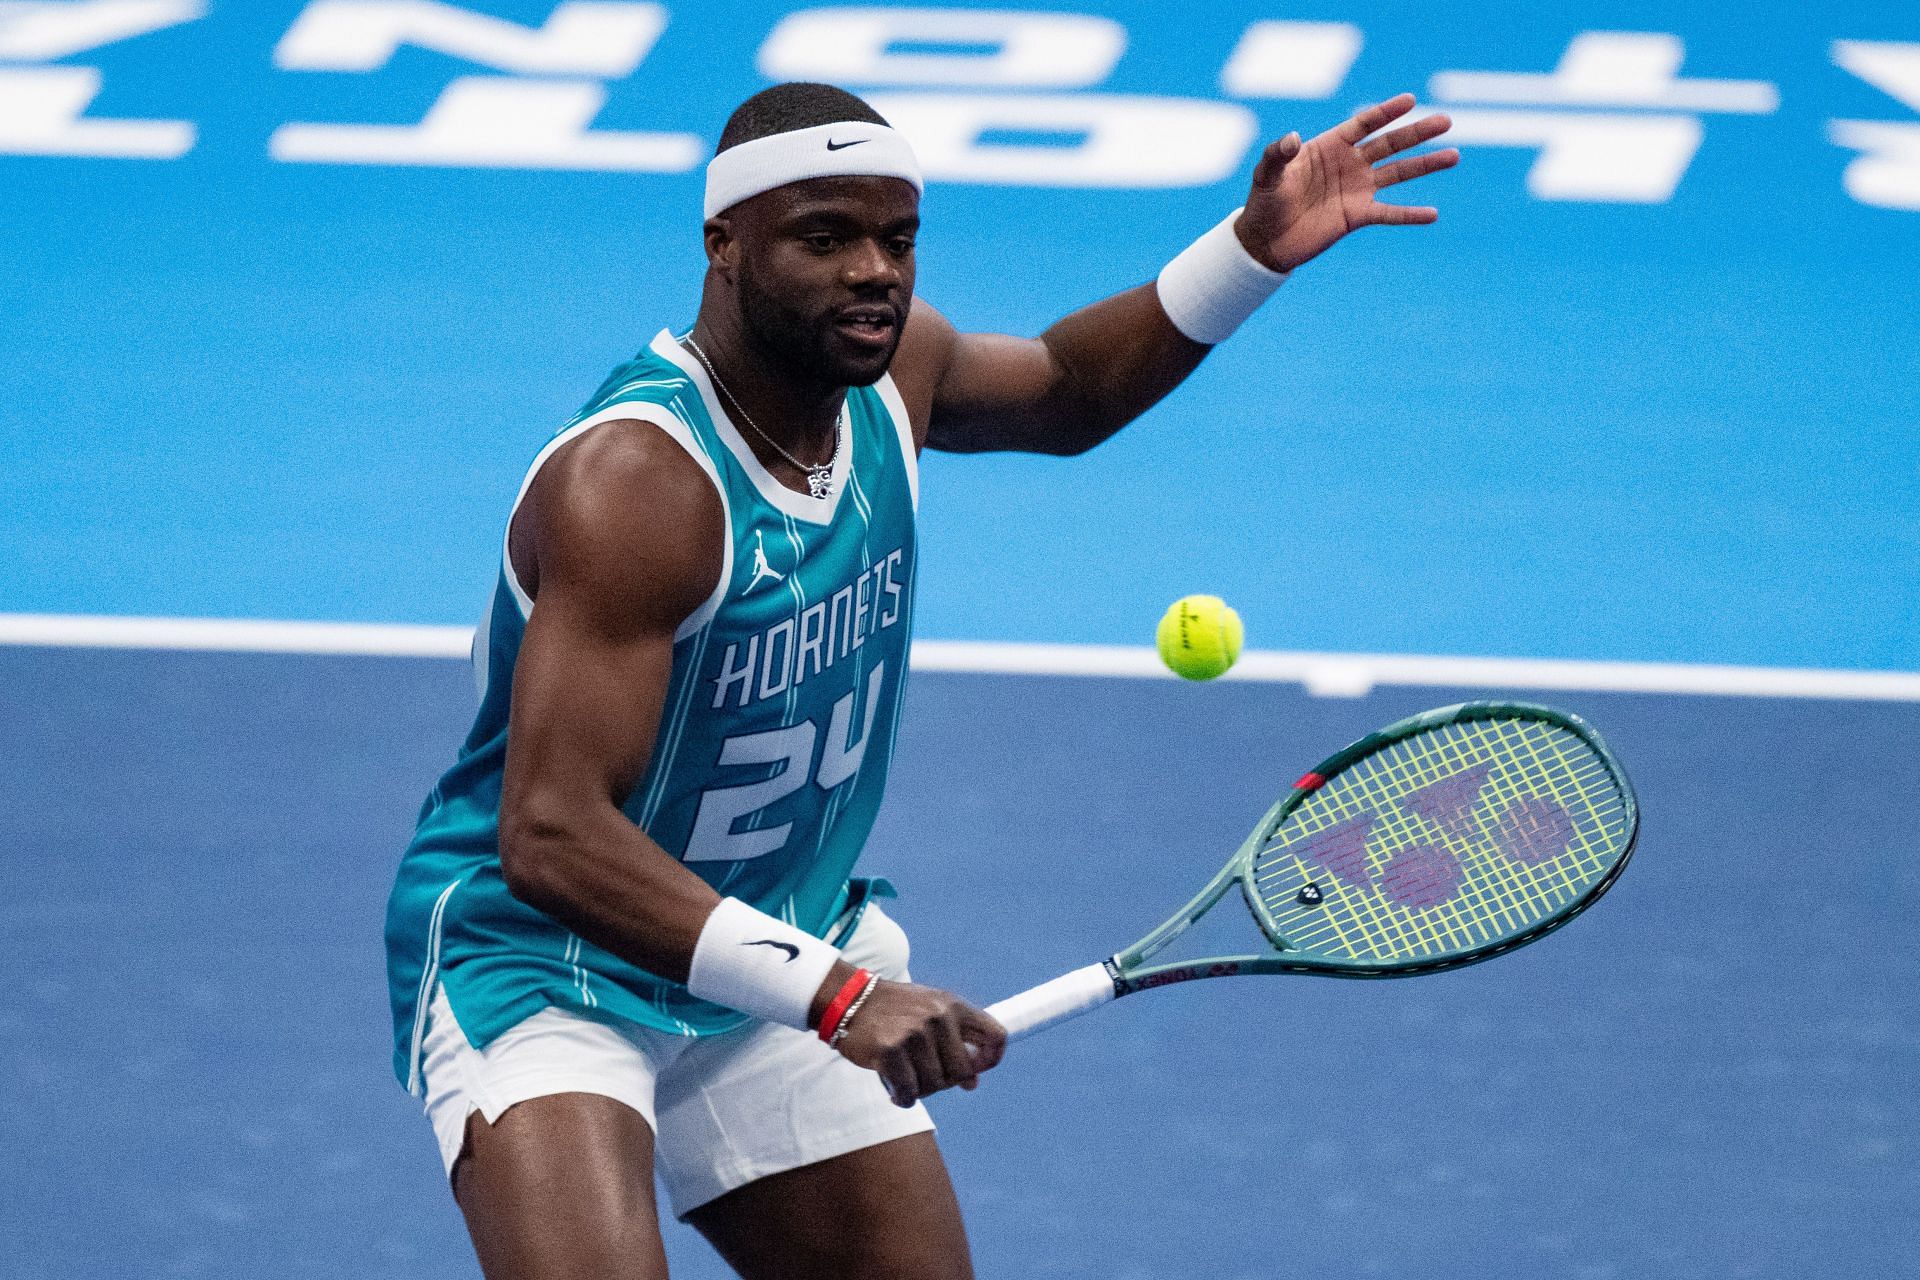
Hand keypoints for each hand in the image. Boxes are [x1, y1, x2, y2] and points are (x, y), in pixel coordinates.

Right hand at [830, 979, 1006, 1106]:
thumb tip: (973, 1082)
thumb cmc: (894, 1010)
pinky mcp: (891, 1050)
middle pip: (964, 1071)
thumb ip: (955, 1040)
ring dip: (921, 1090)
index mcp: (953, 1005)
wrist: (849, 999)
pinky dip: (904, 1097)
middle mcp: (938, 1016)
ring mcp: (914, 1033)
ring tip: (907, 1080)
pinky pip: (910, 1091)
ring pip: (935, 1084)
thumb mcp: (930, 1010)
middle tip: (926, 1077)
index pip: (996, 1035)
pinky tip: (896, 1091)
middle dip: (946, 1082)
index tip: (976, 1072)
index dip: (991, 1060)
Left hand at [1236, 93, 1458, 273]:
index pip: (1363, 124)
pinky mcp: (1358, 216)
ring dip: (1425, 165)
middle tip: (1446, 120)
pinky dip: (1410, 214)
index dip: (1386, 113)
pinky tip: (1433, 214)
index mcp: (1330, 146)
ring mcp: (1357, 189)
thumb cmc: (1264, 201)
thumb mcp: (1267, 174)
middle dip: (1417, 133)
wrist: (1265, 240)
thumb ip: (1278, 154)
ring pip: (1398, 173)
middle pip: (1389, 144)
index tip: (1410, 100)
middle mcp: (1349, 164)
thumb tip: (1292, 138)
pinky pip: (1389, 214)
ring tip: (1454, 155)